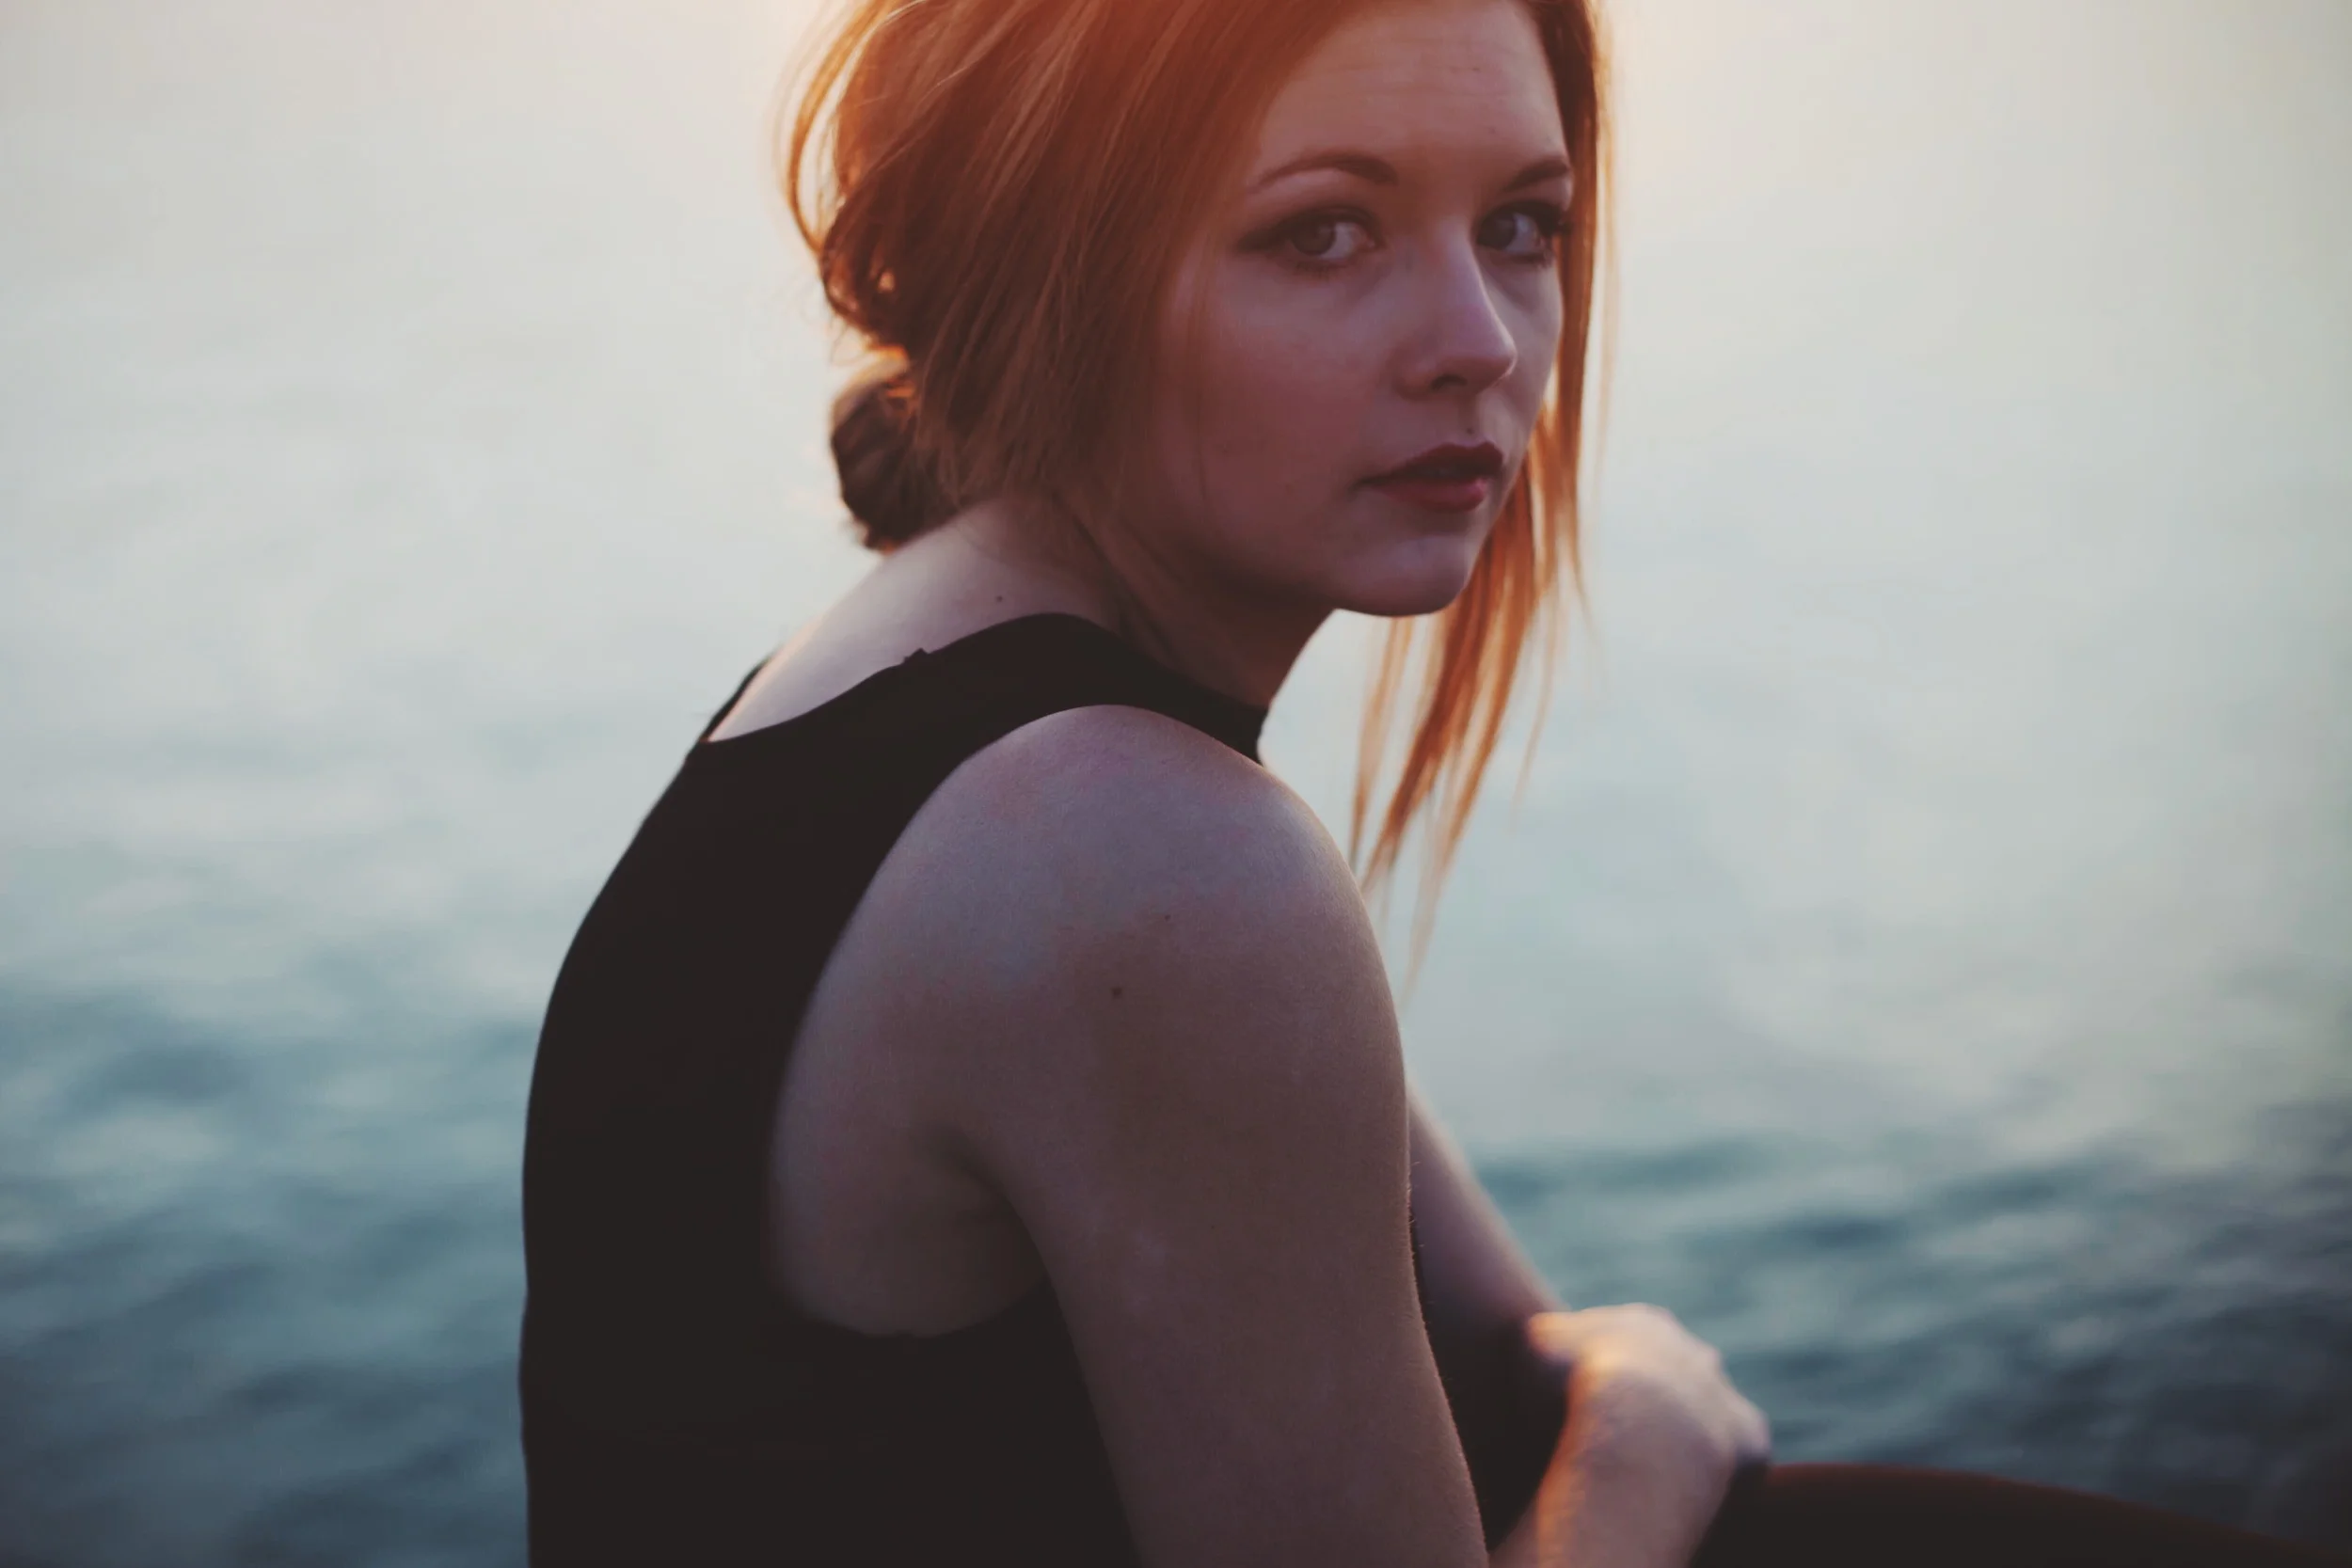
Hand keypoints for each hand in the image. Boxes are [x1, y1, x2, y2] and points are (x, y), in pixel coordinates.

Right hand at [1506, 1306, 1769, 1567]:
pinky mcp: (1750, 1441)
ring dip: (1686, 1435)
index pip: (1626, 1341)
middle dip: (1652, 1399)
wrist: (1634, 1431)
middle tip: (1617, 1436)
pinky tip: (1679, 1493)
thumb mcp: (1534, 1345)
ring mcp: (1725, 1395)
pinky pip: (1737, 1461)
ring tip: (1647, 1468)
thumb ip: (1546, 1340)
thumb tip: (1548, 1348)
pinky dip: (1714, 1476)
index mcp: (1644, 1323)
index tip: (1579, 1404)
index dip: (1601, 1372)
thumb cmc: (1572, 1387)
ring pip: (1708, 1413)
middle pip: (1674, 1371)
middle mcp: (1694, 1352)